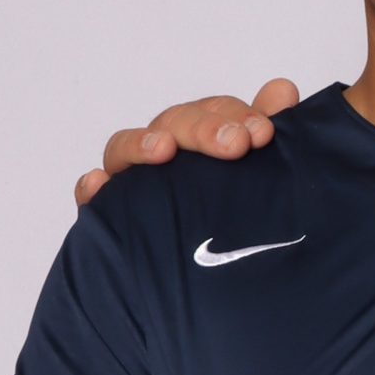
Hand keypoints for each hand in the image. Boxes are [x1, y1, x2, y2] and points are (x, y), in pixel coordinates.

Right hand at [74, 79, 300, 207]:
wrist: (219, 285)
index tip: (263, 133)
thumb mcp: (259, 176)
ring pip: (125, 149)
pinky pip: (93, 197)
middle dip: (204, 129)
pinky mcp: (109, 213)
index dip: (236, 115)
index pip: (214, 112)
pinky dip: (91, 188)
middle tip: (235, 145)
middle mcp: (166, 153)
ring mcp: (134, 181)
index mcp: (203, 139)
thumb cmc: (238, 219)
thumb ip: (264, 132)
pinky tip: (97, 184)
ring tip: (163, 151)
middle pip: (173, 124)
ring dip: (142, 144)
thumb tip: (283, 89)